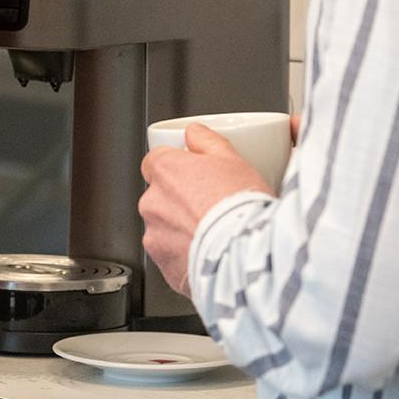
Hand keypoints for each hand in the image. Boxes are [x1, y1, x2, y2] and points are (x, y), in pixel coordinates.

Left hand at [138, 123, 274, 297]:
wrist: (246, 255)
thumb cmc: (241, 207)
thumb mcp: (232, 159)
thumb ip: (207, 141)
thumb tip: (194, 132)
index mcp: (164, 170)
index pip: (157, 161)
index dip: (177, 169)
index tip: (194, 176)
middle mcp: (151, 202)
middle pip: (160, 197)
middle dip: (180, 202)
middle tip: (211, 208)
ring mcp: (155, 236)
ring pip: (165, 229)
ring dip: (182, 231)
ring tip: (214, 236)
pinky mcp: (164, 266)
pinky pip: (172, 258)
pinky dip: (186, 257)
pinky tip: (211, 256)